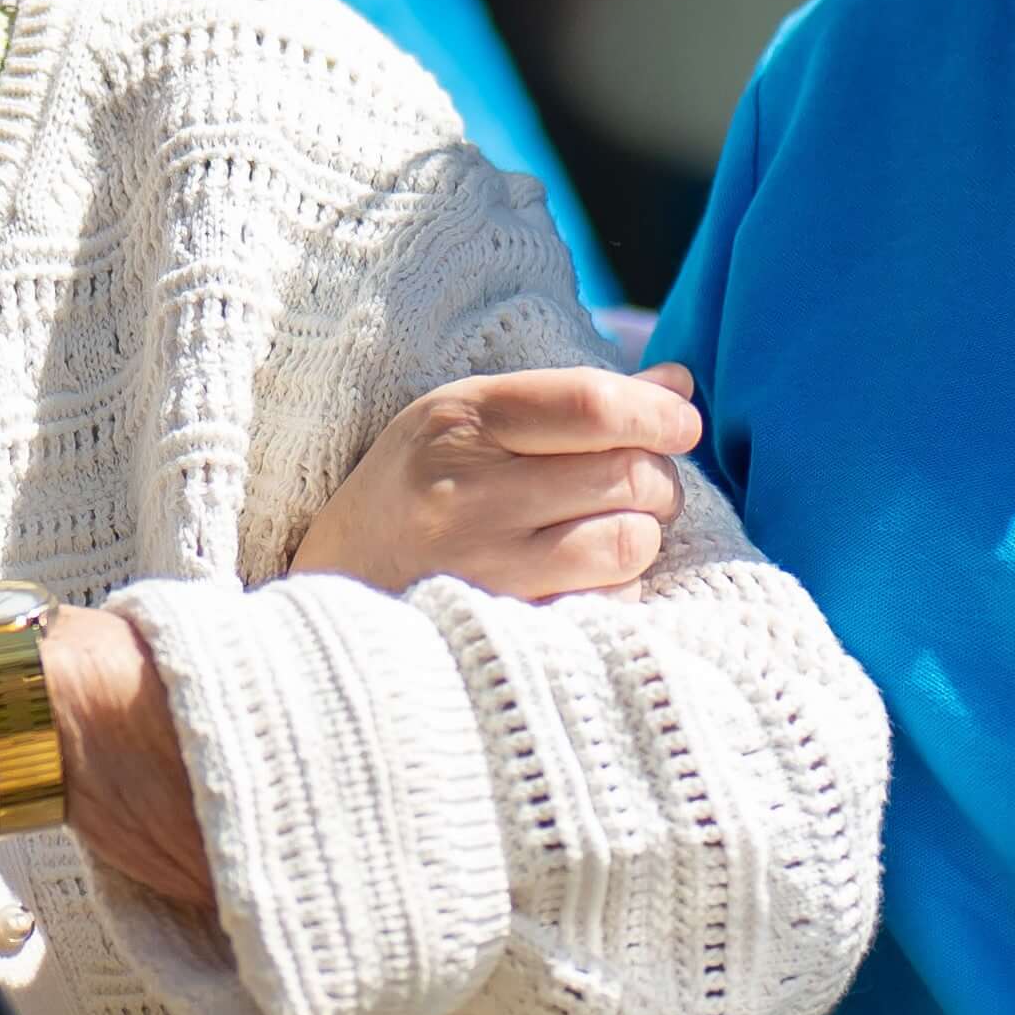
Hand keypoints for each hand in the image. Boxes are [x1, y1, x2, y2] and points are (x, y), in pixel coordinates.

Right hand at [290, 363, 704, 599]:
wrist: (335, 583)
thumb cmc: (420, 488)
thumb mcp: (472, 423)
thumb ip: (575, 401)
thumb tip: (679, 385)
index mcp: (459, 422)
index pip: (590, 404)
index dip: (656, 413)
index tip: (679, 425)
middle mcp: (466, 494)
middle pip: (625, 473)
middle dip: (657, 477)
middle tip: (642, 485)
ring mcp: (482, 570)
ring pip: (628, 542)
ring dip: (639, 536)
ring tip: (610, 531)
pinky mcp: (501, 629)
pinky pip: (610, 605)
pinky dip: (615, 591)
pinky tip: (579, 580)